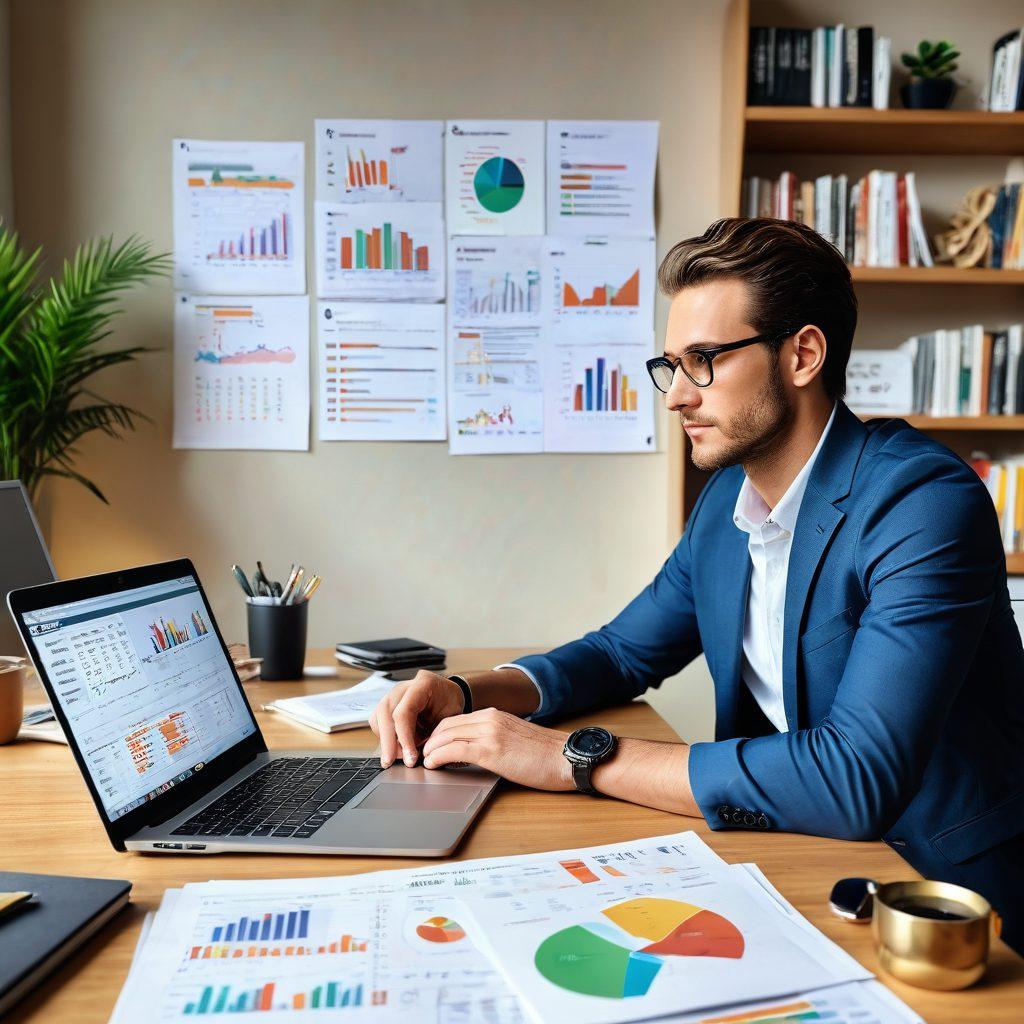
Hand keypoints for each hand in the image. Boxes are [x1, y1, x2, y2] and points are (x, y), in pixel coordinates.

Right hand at [368, 670, 463, 767]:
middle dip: (387, 743)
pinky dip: (385, 738)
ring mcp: (392, 695)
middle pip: (385, 714)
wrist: (446, 693)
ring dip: (385, 742)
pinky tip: (396, 748)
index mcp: (422, 685)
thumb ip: (437, 734)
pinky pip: (378, 723)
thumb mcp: (451, 717)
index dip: (405, 738)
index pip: (404, 713)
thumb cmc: (450, 703)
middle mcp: (402, 688)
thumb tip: (425, 757)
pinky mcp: (386, 705)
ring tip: (398, 757)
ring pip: (378, 719)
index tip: (410, 758)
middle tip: (390, 763)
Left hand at [421, 708, 574, 791]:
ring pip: (445, 735)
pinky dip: (438, 757)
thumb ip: (495, 739)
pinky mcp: (491, 751)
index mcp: (495, 715)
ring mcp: (489, 733)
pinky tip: (433, 765)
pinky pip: (454, 750)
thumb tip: (476, 753)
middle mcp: (489, 719)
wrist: (567, 758)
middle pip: (445, 725)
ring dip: (429, 749)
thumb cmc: (547, 755)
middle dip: (428, 740)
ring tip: (423, 761)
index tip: (430, 746)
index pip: (455, 719)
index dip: (438, 733)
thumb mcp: (516, 738)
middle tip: (421, 755)